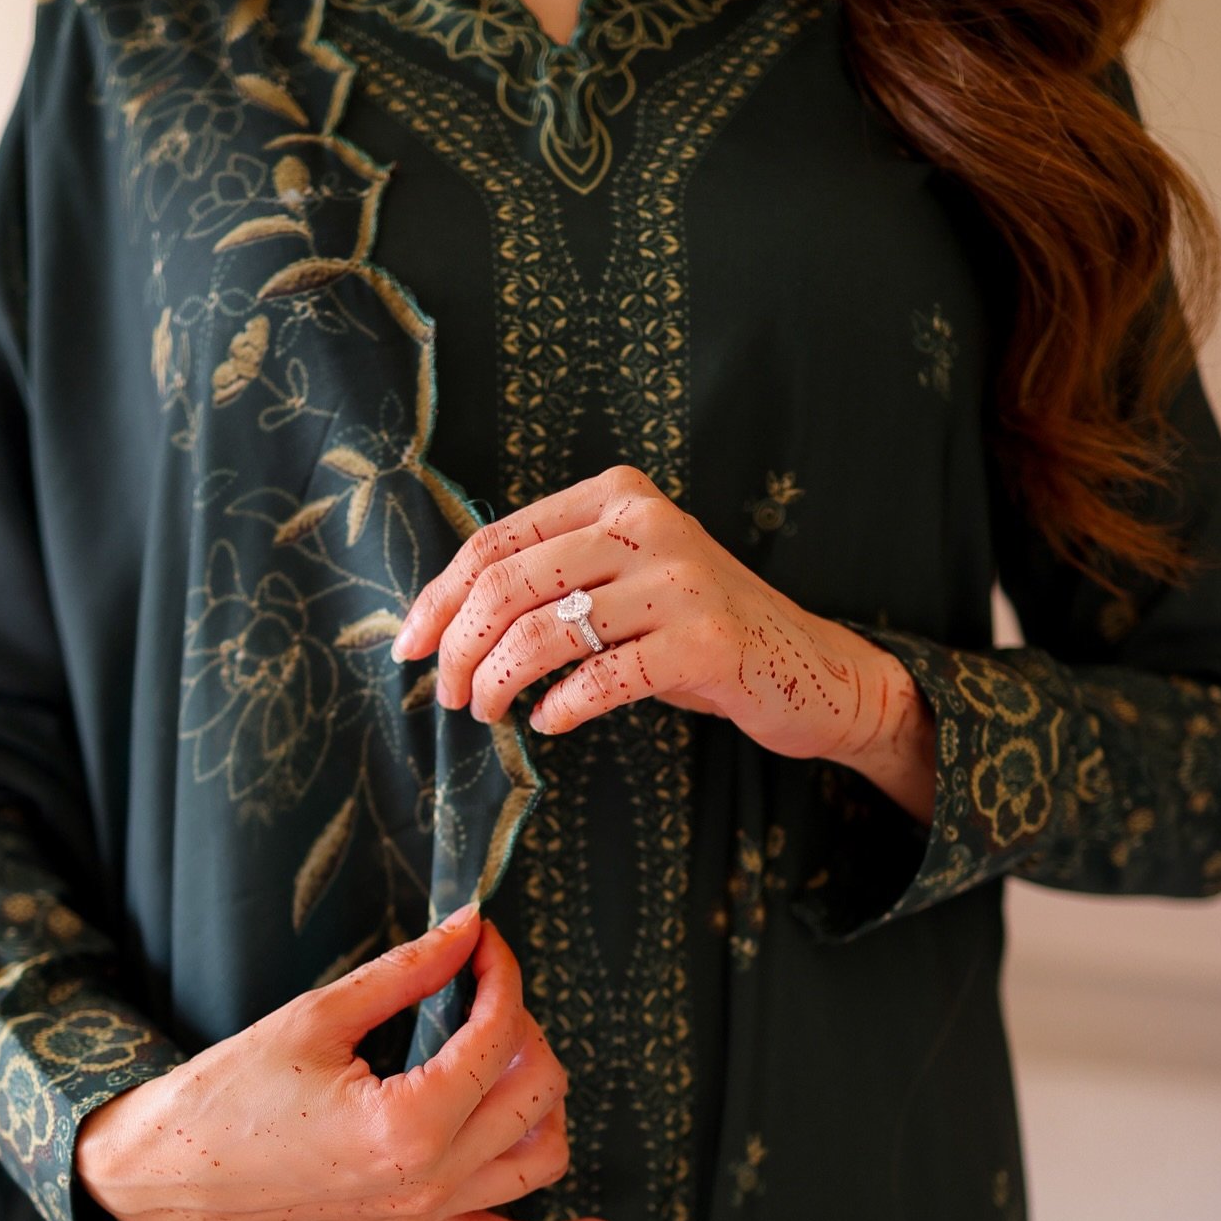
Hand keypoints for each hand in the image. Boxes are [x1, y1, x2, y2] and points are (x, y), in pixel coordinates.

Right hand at [74, 906, 619, 1220]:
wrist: (165, 1176)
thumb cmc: (225, 1096)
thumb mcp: (316, 1018)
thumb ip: (406, 973)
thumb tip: (466, 928)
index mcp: (409, 1125)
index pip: (497, 1035)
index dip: (500, 972)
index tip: (483, 939)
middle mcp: (432, 1181)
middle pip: (537, 1091)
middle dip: (522, 1024)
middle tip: (476, 989)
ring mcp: (427, 1217)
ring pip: (541, 1160)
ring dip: (545, 1101)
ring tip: (506, 1056)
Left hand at [392, 463, 934, 822]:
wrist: (812, 669)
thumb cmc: (698, 633)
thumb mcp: (625, 585)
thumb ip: (554, 581)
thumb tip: (446, 622)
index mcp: (615, 496)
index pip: (494, 541)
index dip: (439, 599)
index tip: (409, 648)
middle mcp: (647, 523)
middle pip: (507, 583)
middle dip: (459, 648)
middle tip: (448, 695)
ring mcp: (679, 580)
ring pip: (544, 631)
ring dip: (497, 682)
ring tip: (488, 713)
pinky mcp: (705, 641)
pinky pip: (602, 677)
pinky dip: (560, 707)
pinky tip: (548, 723)